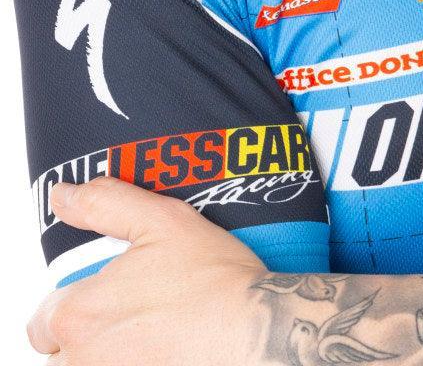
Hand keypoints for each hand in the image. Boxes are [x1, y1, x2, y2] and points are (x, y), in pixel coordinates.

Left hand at [26, 177, 266, 363]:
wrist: (257, 331)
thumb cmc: (213, 279)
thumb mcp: (161, 219)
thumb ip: (104, 202)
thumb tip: (62, 195)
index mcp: (78, 316)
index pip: (44, 320)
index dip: (73, 303)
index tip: (109, 295)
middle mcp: (85, 362)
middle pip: (62, 355)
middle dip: (87, 338)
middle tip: (131, 316)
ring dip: (107, 357)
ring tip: (149, 337)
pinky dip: (133, 365)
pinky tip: (163, 352)